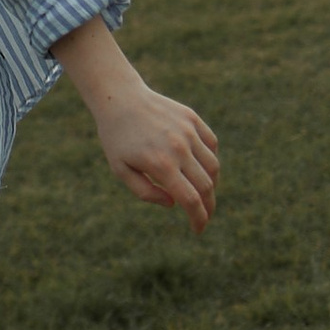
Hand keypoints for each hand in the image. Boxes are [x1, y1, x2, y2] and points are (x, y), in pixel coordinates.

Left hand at [92, 85, 218, 233]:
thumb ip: (146, 192)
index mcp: (161, 165)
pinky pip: (211, 145)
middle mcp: (180, 148)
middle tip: (204, 217)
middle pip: (206, 186)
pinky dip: (211, 160)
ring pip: (213, 166)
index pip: (190, 200)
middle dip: (208, 207)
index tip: (198, 230)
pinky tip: (201, 168)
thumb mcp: (120, 170)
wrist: (119, 99)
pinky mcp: (193, 119)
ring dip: (211, 184)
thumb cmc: (117, 138)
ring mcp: (189, 132)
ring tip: (202, 193)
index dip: (198, 219)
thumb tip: (174, 203)